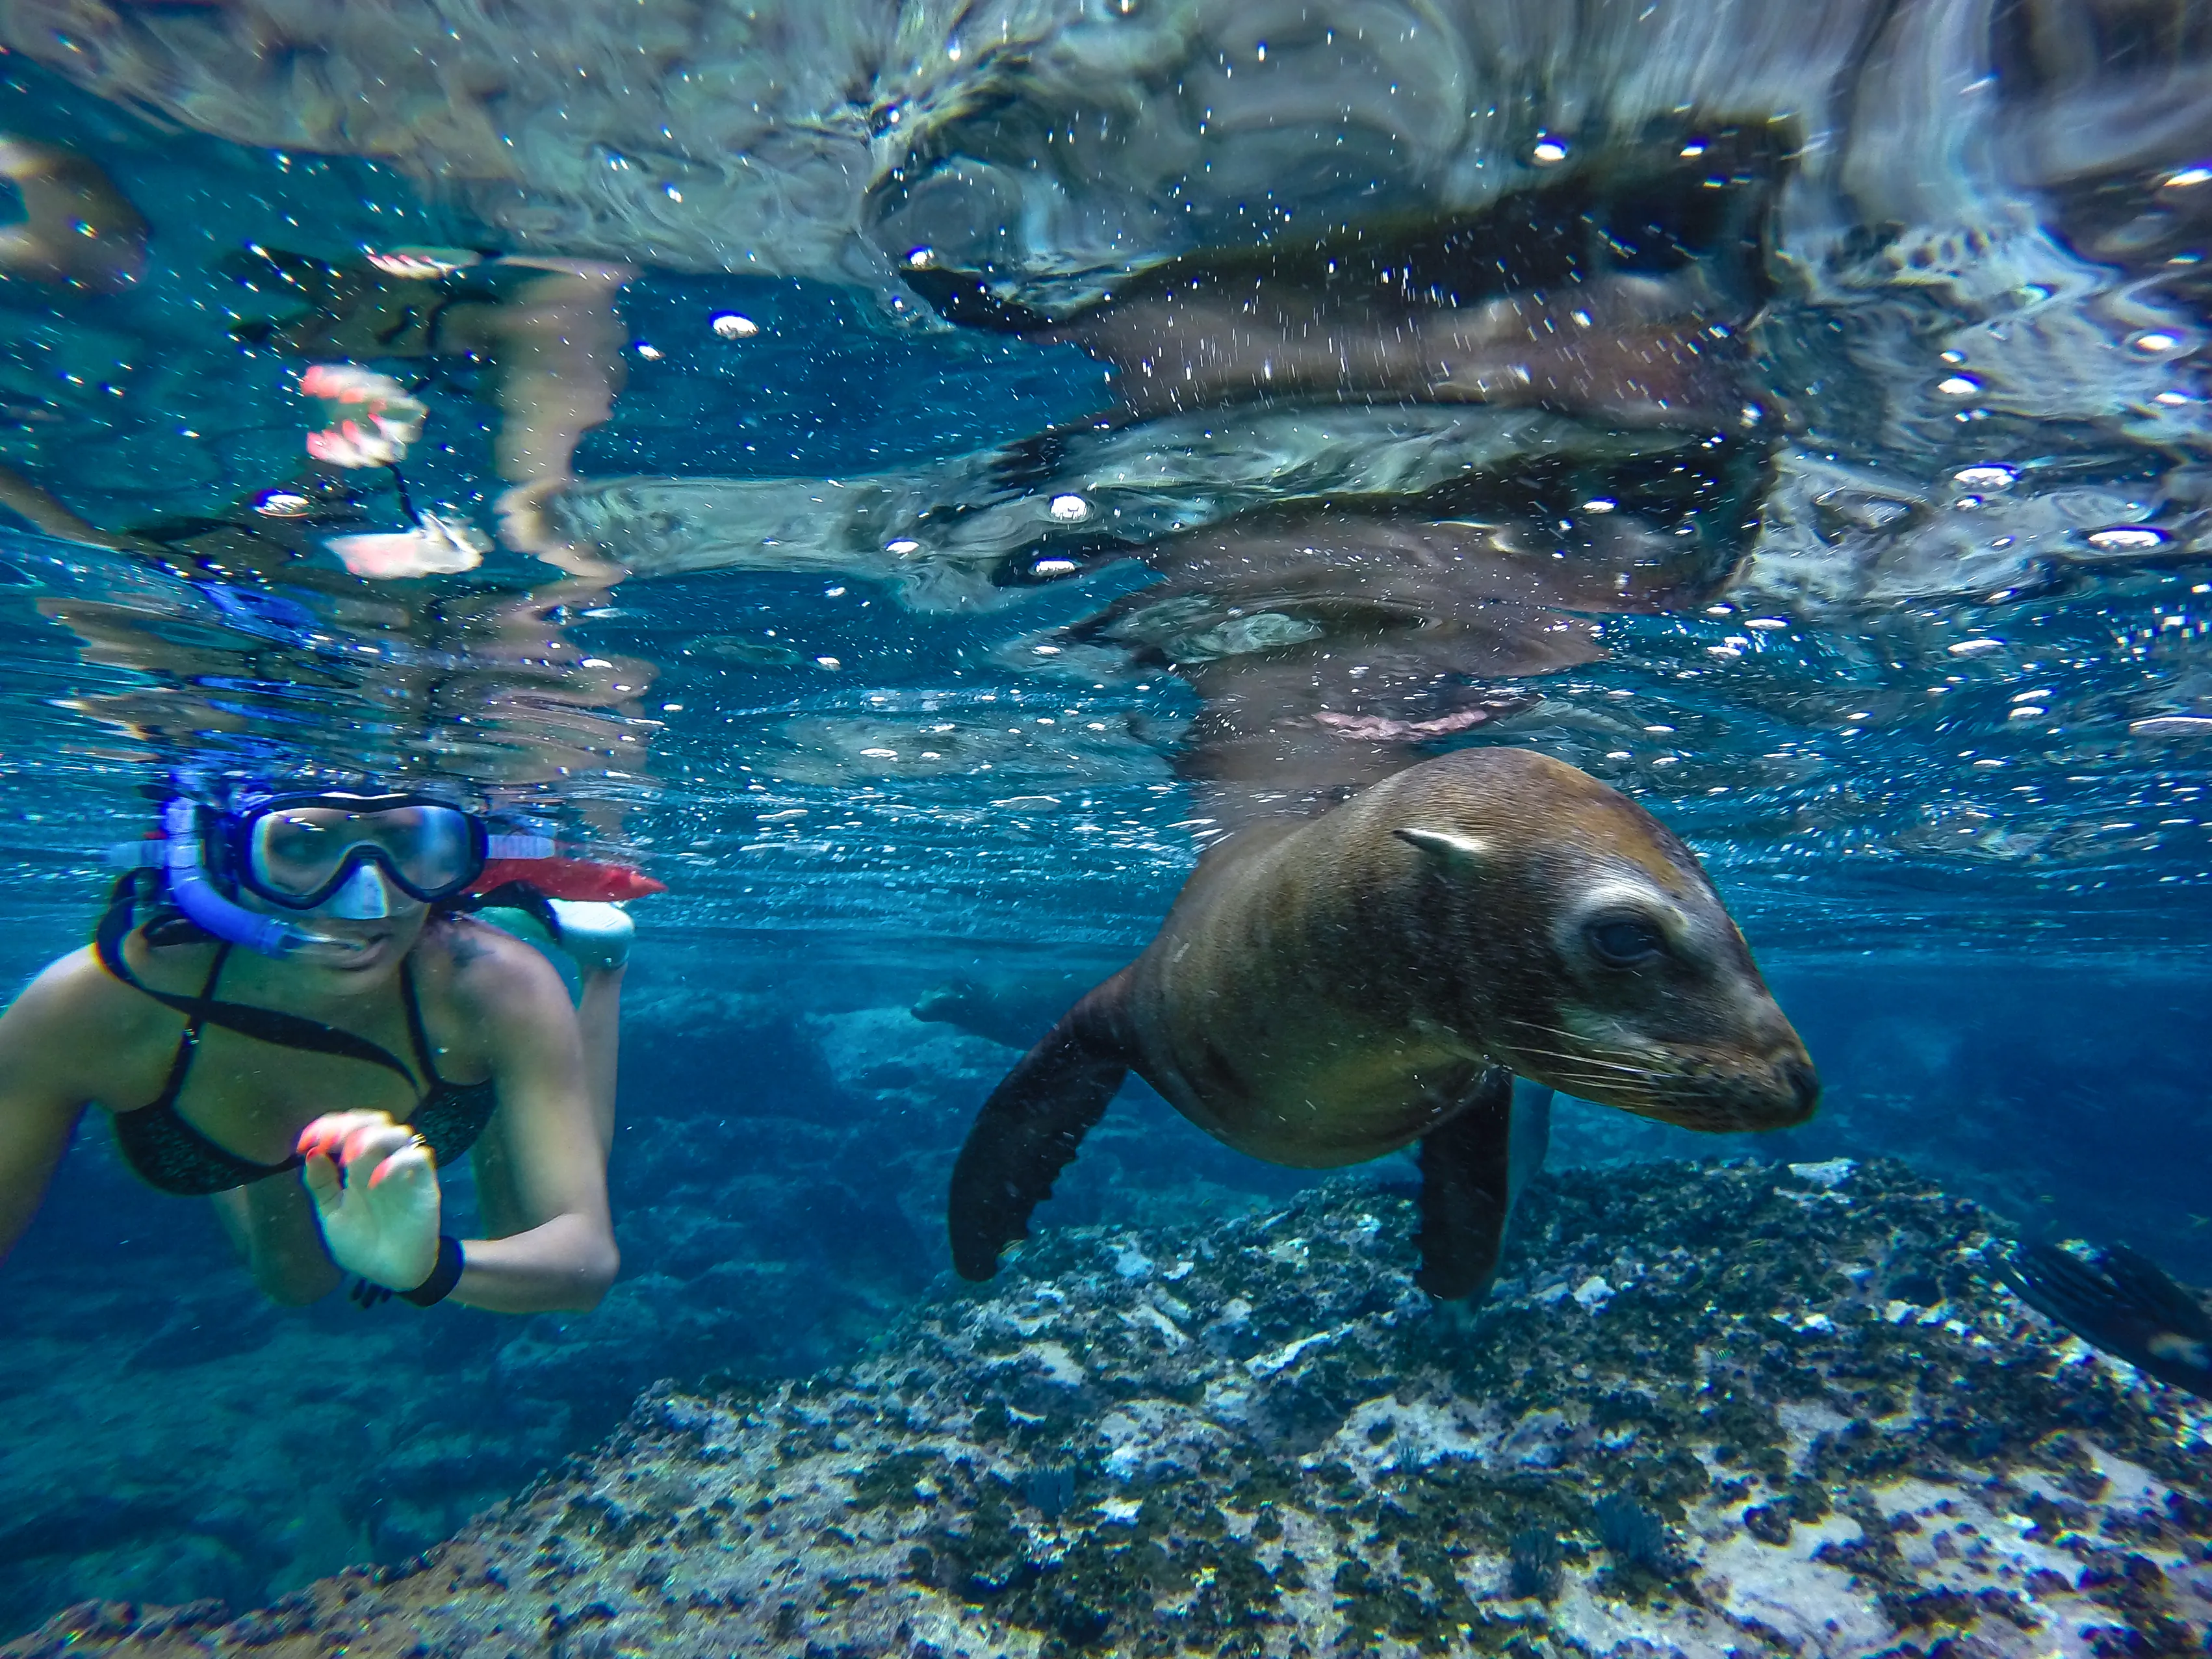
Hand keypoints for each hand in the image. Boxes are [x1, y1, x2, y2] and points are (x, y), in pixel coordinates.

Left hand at [297, 1110, 440, 1290]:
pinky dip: (396, 1161)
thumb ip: (322, 1187)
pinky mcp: (424, 1185)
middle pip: (375, 1122)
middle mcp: (381, 1164)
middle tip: (329, 1141)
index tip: (304, 1142)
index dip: (326, 1127)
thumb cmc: (363, 1246)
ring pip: (398, 1133)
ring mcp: (404, 1172)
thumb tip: (312, 1154)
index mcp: (357, 1168)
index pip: (347, 1131)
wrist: (392, 1274)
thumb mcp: (332, 1217)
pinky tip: (375, 1181)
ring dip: (372, 1136)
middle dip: (350, 1124)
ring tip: (351, 1154)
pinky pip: (418, 1158)